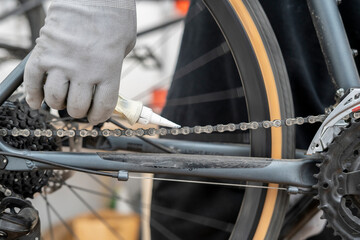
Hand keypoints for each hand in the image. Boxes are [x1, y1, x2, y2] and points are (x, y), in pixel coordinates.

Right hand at [24, 0, 135, 123]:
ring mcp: (62, 62)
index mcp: (108, 71)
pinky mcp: (44, 53)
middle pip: (77, 108)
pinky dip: (32, 95)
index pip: (102, 108)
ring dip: (58, 104)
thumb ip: (113, 68)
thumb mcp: (125, 46)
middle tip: (78, 108)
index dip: (98, 118)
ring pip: (55, 99)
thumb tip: (105, 86)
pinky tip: (36, 101)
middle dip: (78, 112)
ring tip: (61, 101)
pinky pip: (32, 81)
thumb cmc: (113, 16)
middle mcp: (84, 71)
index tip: (95, 118)